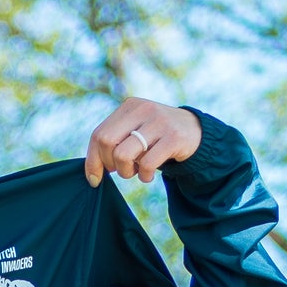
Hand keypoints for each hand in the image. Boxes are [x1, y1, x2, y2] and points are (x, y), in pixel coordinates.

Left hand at [85, 98, 201, 185]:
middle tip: (122, 170)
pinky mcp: (173, 137)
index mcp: (129, 106)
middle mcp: (143, 109)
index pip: (98, 134)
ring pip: (124, 154)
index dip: (93, 160)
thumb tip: (92, 171)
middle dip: (110, 164)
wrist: (195, 133)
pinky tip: (149, 175)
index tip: (94, 179)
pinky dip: (144, 176)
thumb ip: (114, 142)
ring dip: (126, 172)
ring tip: (136, 172)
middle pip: (107, 142)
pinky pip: (147, 163)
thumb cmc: (156, 138)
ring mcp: (159, 121)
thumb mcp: (135, 131)